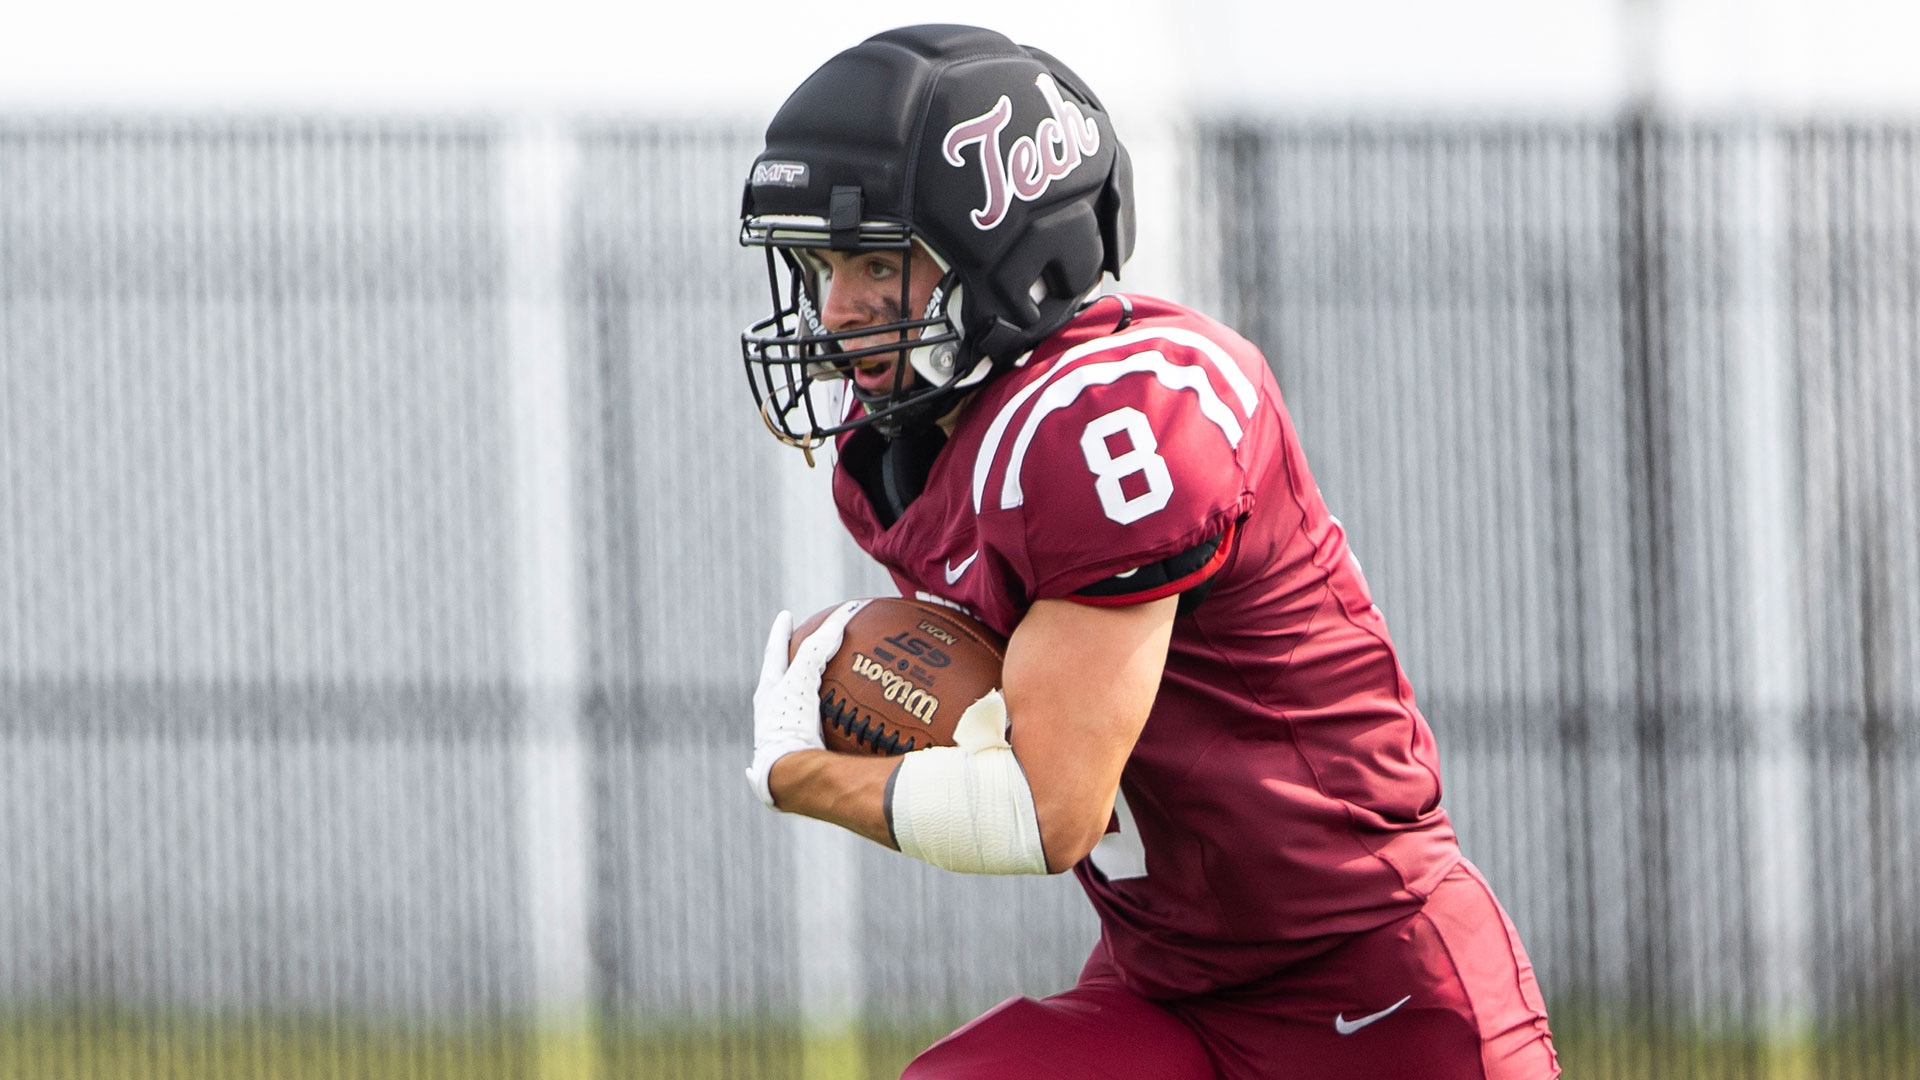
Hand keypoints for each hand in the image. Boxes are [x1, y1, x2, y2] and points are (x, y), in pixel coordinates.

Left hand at [746, 599, 867, 807]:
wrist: (789, 777)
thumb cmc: (788, 725)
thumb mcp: (801, 679)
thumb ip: (818, 648)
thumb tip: (842, 616)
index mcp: (768, 694)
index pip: (774, 652)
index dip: (781, 632)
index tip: (787, 616)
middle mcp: (772, 715)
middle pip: (782, 681)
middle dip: (792, 665)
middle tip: (806, 648)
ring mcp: (787, 738)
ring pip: (798, 710)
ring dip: (813, 698)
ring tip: (836, 689)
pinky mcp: (804, 758)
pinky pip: (823, 736)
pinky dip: (837, 729)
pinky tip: (858, 731)